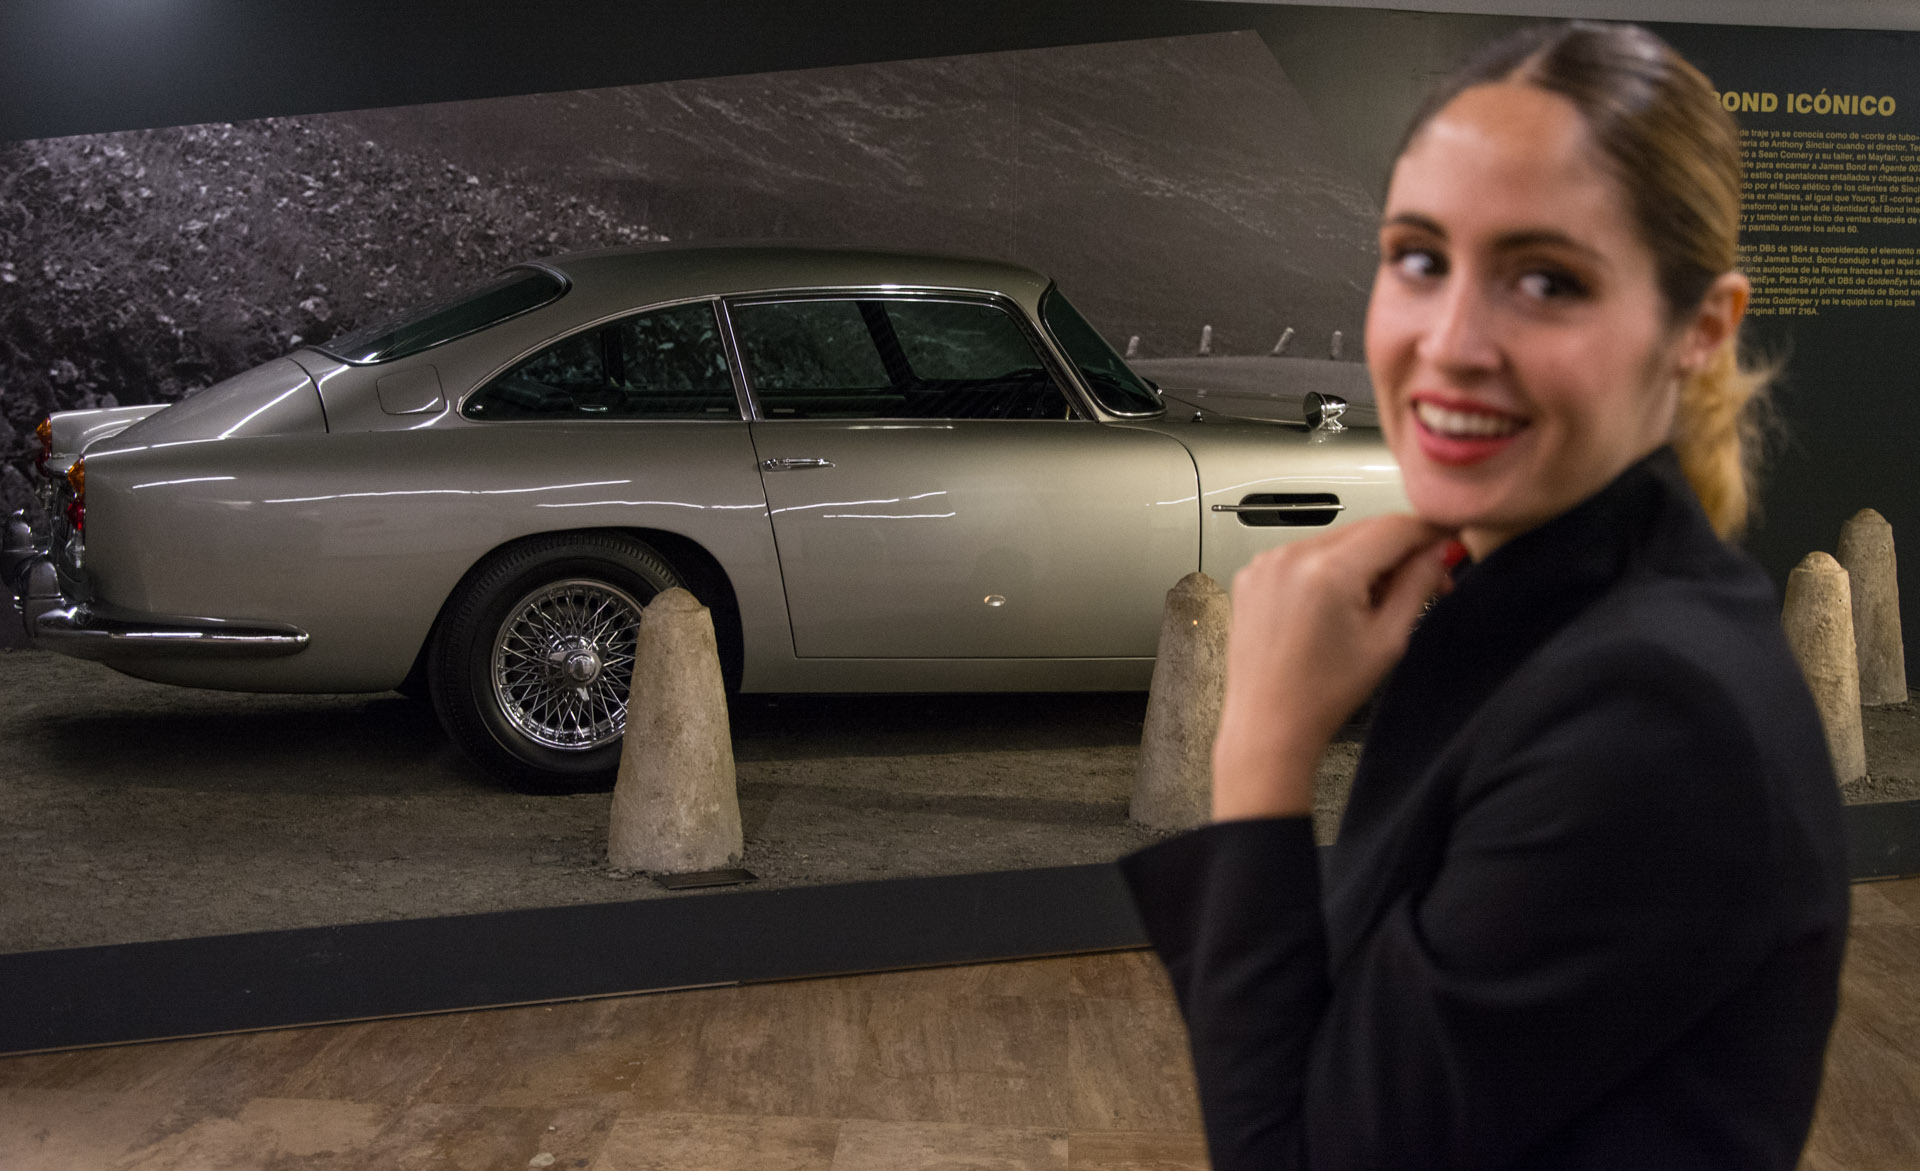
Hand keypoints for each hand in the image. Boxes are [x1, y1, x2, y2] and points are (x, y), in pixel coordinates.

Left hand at [1212, 515, 1454, 820]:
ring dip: (1363, 559)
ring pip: (1336, 539)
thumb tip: (1437, 550)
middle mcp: (1291, 557)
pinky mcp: (1254, 574)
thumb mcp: (1388, 640)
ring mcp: (1267, 563)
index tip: (1447, 539)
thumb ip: (1417, 585)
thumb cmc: (1322, 694)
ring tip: (1374, 603)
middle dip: (1398, 550)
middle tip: (1424, 580)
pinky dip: (1328, 568)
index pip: (1394, 526)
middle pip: (1364, 528)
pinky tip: (1337, 604)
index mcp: (1328, 571)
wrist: (1268, 723)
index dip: (1429, 531)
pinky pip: (1305, 554)